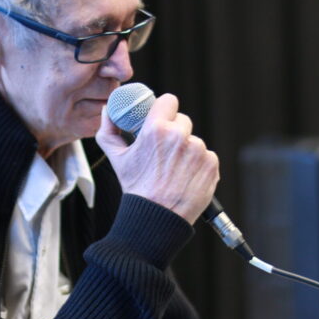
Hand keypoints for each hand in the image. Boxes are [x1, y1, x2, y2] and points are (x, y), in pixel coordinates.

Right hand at [96, 93, 219, 224]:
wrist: (157, 217)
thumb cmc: (136, 188)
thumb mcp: (116, 158)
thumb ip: (109, 130)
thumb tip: (107, 110)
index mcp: (156, 130)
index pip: (169, 101)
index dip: (165, 109)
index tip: (163, 118)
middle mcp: (179, 137)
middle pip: (183, 120)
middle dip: (175, 131)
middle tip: (166, 151)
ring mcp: (198, 150)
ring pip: (194, 141)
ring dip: (187, 150)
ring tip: (175, 170)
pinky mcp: (211, 164)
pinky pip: (207, 156)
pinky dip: (199, 164)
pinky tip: (186, 177)